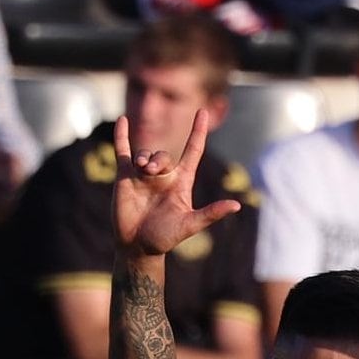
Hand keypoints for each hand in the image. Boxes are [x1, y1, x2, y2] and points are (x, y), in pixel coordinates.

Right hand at [113, 109, 240, 258]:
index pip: (193, 151)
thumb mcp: (190, 225)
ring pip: (145, 153)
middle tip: (152, 171)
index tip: (203, 112)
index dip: (198, 132)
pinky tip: (123, 120)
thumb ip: (211, 213)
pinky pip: (123, 151)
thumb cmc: (165, 238)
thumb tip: (236, 206)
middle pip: (164, 154)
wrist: (138, 246)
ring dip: (144, 157)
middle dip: (159, 159)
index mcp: (181, 182)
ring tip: (142, 169)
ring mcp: (143, 175)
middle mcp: (163, 176)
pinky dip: (122, 136)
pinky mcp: (125, 176)